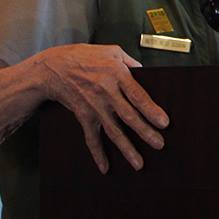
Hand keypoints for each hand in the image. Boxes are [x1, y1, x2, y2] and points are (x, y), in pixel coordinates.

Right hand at [34, 44, 168, 172]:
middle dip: (145, 132)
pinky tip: (105, 167)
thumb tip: (145, 74)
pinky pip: (91, 138)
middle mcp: (106, 92)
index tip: (164, 123)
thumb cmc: (84, 57)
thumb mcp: (112, 51)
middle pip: (129, 116)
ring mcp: (94, 106)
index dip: (151, 110)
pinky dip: (97, 154)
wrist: (54, 68)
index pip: (138, 95)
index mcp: (116, 74)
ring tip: (139, 163)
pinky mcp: (84, 116)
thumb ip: (130, 62)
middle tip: (159, 144)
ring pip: (113, 131)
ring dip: (127, 148)